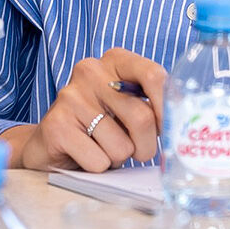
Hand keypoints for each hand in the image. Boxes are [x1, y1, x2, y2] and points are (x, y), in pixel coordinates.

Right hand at [7, 49, 166, 171]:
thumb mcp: (126, 106)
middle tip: (133, 150)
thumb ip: (150, 106)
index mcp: (115, 61)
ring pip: (122, 146)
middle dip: (145, 146)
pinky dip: (97, 168)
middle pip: (142, 118)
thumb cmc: (99, 126)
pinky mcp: (56, 125)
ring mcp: (71, 96)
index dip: (166, 108)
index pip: (154, 76)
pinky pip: (99, 161)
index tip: (165, 128)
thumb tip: (179, 128)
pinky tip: (82, 154)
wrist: (50, 143)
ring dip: (117, 158)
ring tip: (100, 147)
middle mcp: (91, 71)